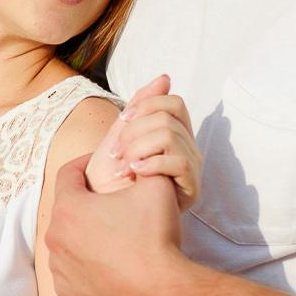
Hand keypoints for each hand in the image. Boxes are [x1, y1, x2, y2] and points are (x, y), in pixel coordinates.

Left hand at [48, 153, 186, 295]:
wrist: (162, 292)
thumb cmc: (155, 237)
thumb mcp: (156, 187)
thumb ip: (144, 166)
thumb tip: (141, 159)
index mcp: (69, 208)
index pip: (68, 174)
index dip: (84, 164)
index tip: (98, 164)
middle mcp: (55, 238)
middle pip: (67, 210)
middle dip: (86, 204)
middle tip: (110, 205)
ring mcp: (59, 269)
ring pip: (67, 243)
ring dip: (83, 236)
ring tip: (111, 237)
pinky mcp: (67, 293)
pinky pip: (72, 272)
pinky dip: (85, 265)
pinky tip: (108, 264)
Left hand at [87, 75, 201, 207]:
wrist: (104, 218)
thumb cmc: (109, 181)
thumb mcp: (120, 137)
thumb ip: (140, 108)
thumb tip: (164, 77)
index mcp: (174, 135)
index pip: (174, 103)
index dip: (146, 106)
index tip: (122, 122)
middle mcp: (187, 150)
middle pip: (168, 118)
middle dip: (134, 133)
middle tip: (116, 154)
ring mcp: (191, 170)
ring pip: (170, 135)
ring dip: (138, 149)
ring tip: (124, 168)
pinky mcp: (192, 189)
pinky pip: (179, 160)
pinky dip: (151, 164)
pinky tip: (135, 175)